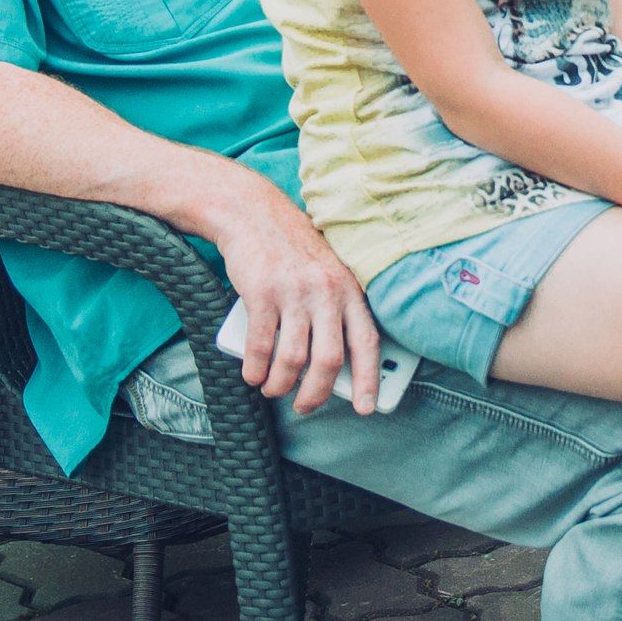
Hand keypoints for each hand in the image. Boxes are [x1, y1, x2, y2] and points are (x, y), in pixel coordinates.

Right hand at [204, 184, 382, 414]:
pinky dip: (256, 369)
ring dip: (280, 384)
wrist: (253, 213)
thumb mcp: (326, 273)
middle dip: (316, 393)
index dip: (368, 379)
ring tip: (273, 389)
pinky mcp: (261, 293)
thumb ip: (333, 311)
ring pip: (293, 359)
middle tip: (304, 406)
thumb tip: (331, 367)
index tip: (366, 408)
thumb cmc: (292, 250)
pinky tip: (253, 375)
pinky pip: (261, 346)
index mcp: (349, 288)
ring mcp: (294, 292)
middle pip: (329, 360)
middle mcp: (326, 291)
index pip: (366, 341)